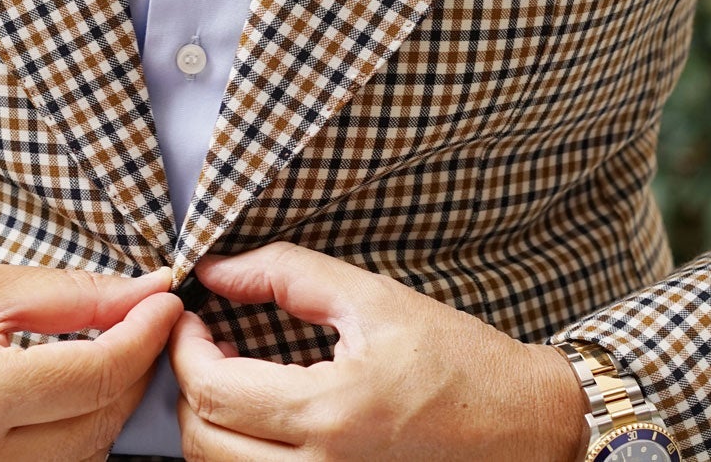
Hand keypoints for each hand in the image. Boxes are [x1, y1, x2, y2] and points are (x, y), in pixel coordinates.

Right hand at [0, 261, 181, 460]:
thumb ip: (69, 295)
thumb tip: (147, 291)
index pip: (99, 374)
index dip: (146, 334)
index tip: (166, 301)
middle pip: (100, 424)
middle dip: (130, 371)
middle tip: (136, 325)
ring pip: (84, 461)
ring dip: (103, 412)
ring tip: (94, 362)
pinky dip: (70, 444)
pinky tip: (62, 407)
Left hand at [168, 242, 586, 460]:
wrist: (527, 425)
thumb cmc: (458, 360)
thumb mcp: (374, 298)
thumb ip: (287, 274)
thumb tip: (215, 267)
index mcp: (331, 411)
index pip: (212, 389)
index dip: (183, 348)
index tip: (191, 317)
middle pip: (203, 443)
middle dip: (189, 388)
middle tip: (207, 346)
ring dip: (211, 426)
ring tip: (233, 379)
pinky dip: (242, 454)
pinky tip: (263, 419)